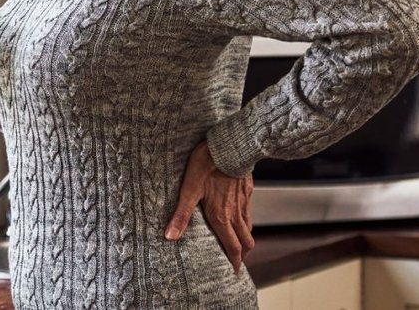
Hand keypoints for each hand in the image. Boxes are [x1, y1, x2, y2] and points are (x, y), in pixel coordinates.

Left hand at [164, 141, 253, 273]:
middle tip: (237, 262)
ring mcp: (243, 201)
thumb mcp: (189, 189)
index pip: (233, 247)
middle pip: (245, 241)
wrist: (230, 146)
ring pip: (249, 227)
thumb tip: (170, 237)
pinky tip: (240, 215)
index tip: (235, 273)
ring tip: (239, 243)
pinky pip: (249, 211)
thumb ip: (181, 214)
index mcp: (221, 217)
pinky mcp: (247, 190)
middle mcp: (235, 213)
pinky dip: (247, 220)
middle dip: (242, 254)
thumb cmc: (207, 165)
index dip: (234, 262)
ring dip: (245, 238)